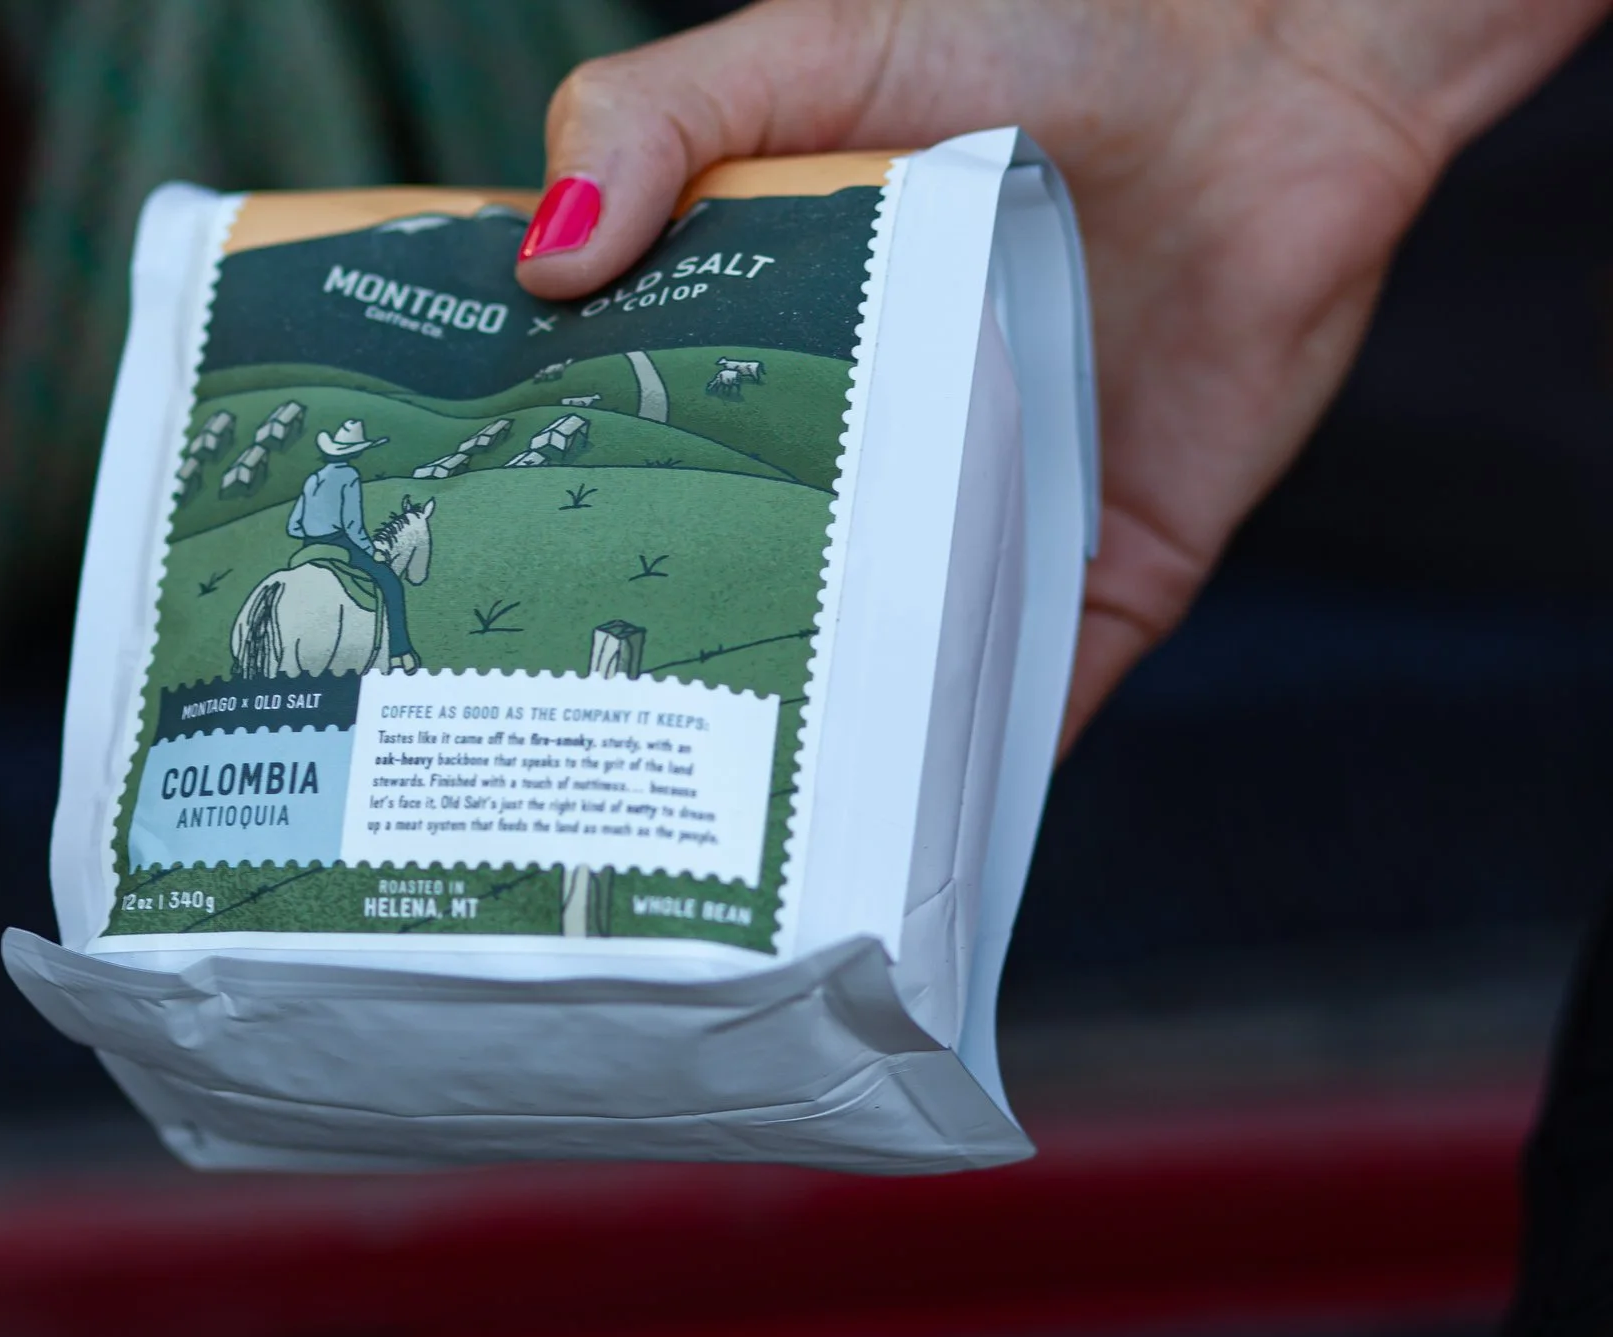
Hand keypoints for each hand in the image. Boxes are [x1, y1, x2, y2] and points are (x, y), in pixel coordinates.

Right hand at [517, 0, 1605, 742]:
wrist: (1282, 61)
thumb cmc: (1048, 26)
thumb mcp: (814, 49)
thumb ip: (659, 121)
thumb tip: (538, 263)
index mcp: (761, 339)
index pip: (625, 457)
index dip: (538, 527)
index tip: (442, 609)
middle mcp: (856, 452)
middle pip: (734, 591)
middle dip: (648, 678)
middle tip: (537, 765)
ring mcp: (974, 524)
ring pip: (866, 678)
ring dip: (794, 763)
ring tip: (684, 849)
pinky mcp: (1097, 575)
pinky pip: (1020, 710)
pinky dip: (964, 791)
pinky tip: (885, 864)